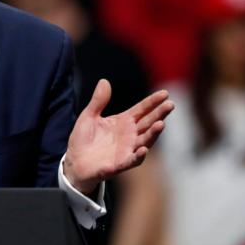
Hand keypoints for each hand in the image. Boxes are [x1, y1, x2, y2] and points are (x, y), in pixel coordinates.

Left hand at [63, 79, 173, 193]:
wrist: (74, 162)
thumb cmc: (83, 139)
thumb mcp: (88, 116)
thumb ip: (98, 101)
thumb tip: (104, 81)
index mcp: (123, 122)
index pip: (142, 110)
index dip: (152, 102)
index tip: (165, 93)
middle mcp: (129, 135)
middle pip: (148, 122)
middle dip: (159, 114)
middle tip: (170, 105)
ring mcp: (127, 150)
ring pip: (145, 140)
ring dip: (153, 133)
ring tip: (160, 123)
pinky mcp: (120, 164)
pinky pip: (132, 160)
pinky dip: (138, 156)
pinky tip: (143, 149)